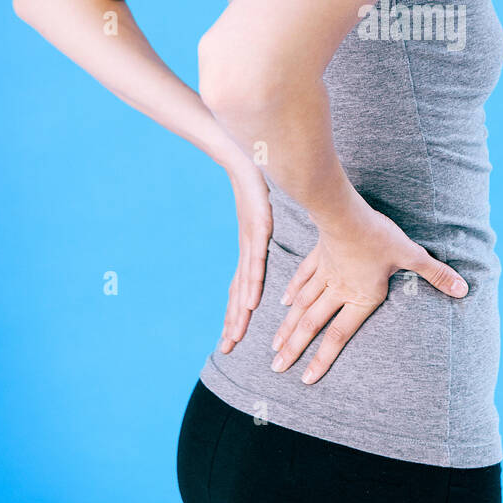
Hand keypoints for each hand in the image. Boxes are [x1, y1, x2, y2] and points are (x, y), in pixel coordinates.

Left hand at [217, 157, 273, 354]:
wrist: (244, 153)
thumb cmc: (256, 180)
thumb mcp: (266, 211)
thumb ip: (270, 227)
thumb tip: (275, 232)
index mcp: (248, 248)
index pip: (240, 287)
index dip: (236, 312)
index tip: (232, 337)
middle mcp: (246, 249)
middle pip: (237, 292)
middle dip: (232, 321)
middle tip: (227, 349)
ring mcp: (249, 240)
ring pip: (243, 283)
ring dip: (239, 311)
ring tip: (236, 335)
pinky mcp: (256, 228)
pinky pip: (254, 262)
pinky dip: (251, 284)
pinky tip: (250, 302)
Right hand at [269, 196, 467, 383]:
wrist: (345, 212)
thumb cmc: (378, 236)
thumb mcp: (412, 255)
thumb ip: (436, 274)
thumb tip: (463, 289)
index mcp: (361, 296)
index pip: (339, 336)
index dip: (322, 359)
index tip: (306, 379)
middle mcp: (338, 290)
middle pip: (312, 325)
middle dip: (295, 349)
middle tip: (277, 368)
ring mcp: (325, 273)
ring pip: (302, 306)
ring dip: (287, 327)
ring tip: (273, 346)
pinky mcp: (318, 255)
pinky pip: (303, 278)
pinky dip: (293, 292)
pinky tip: (285, 303)